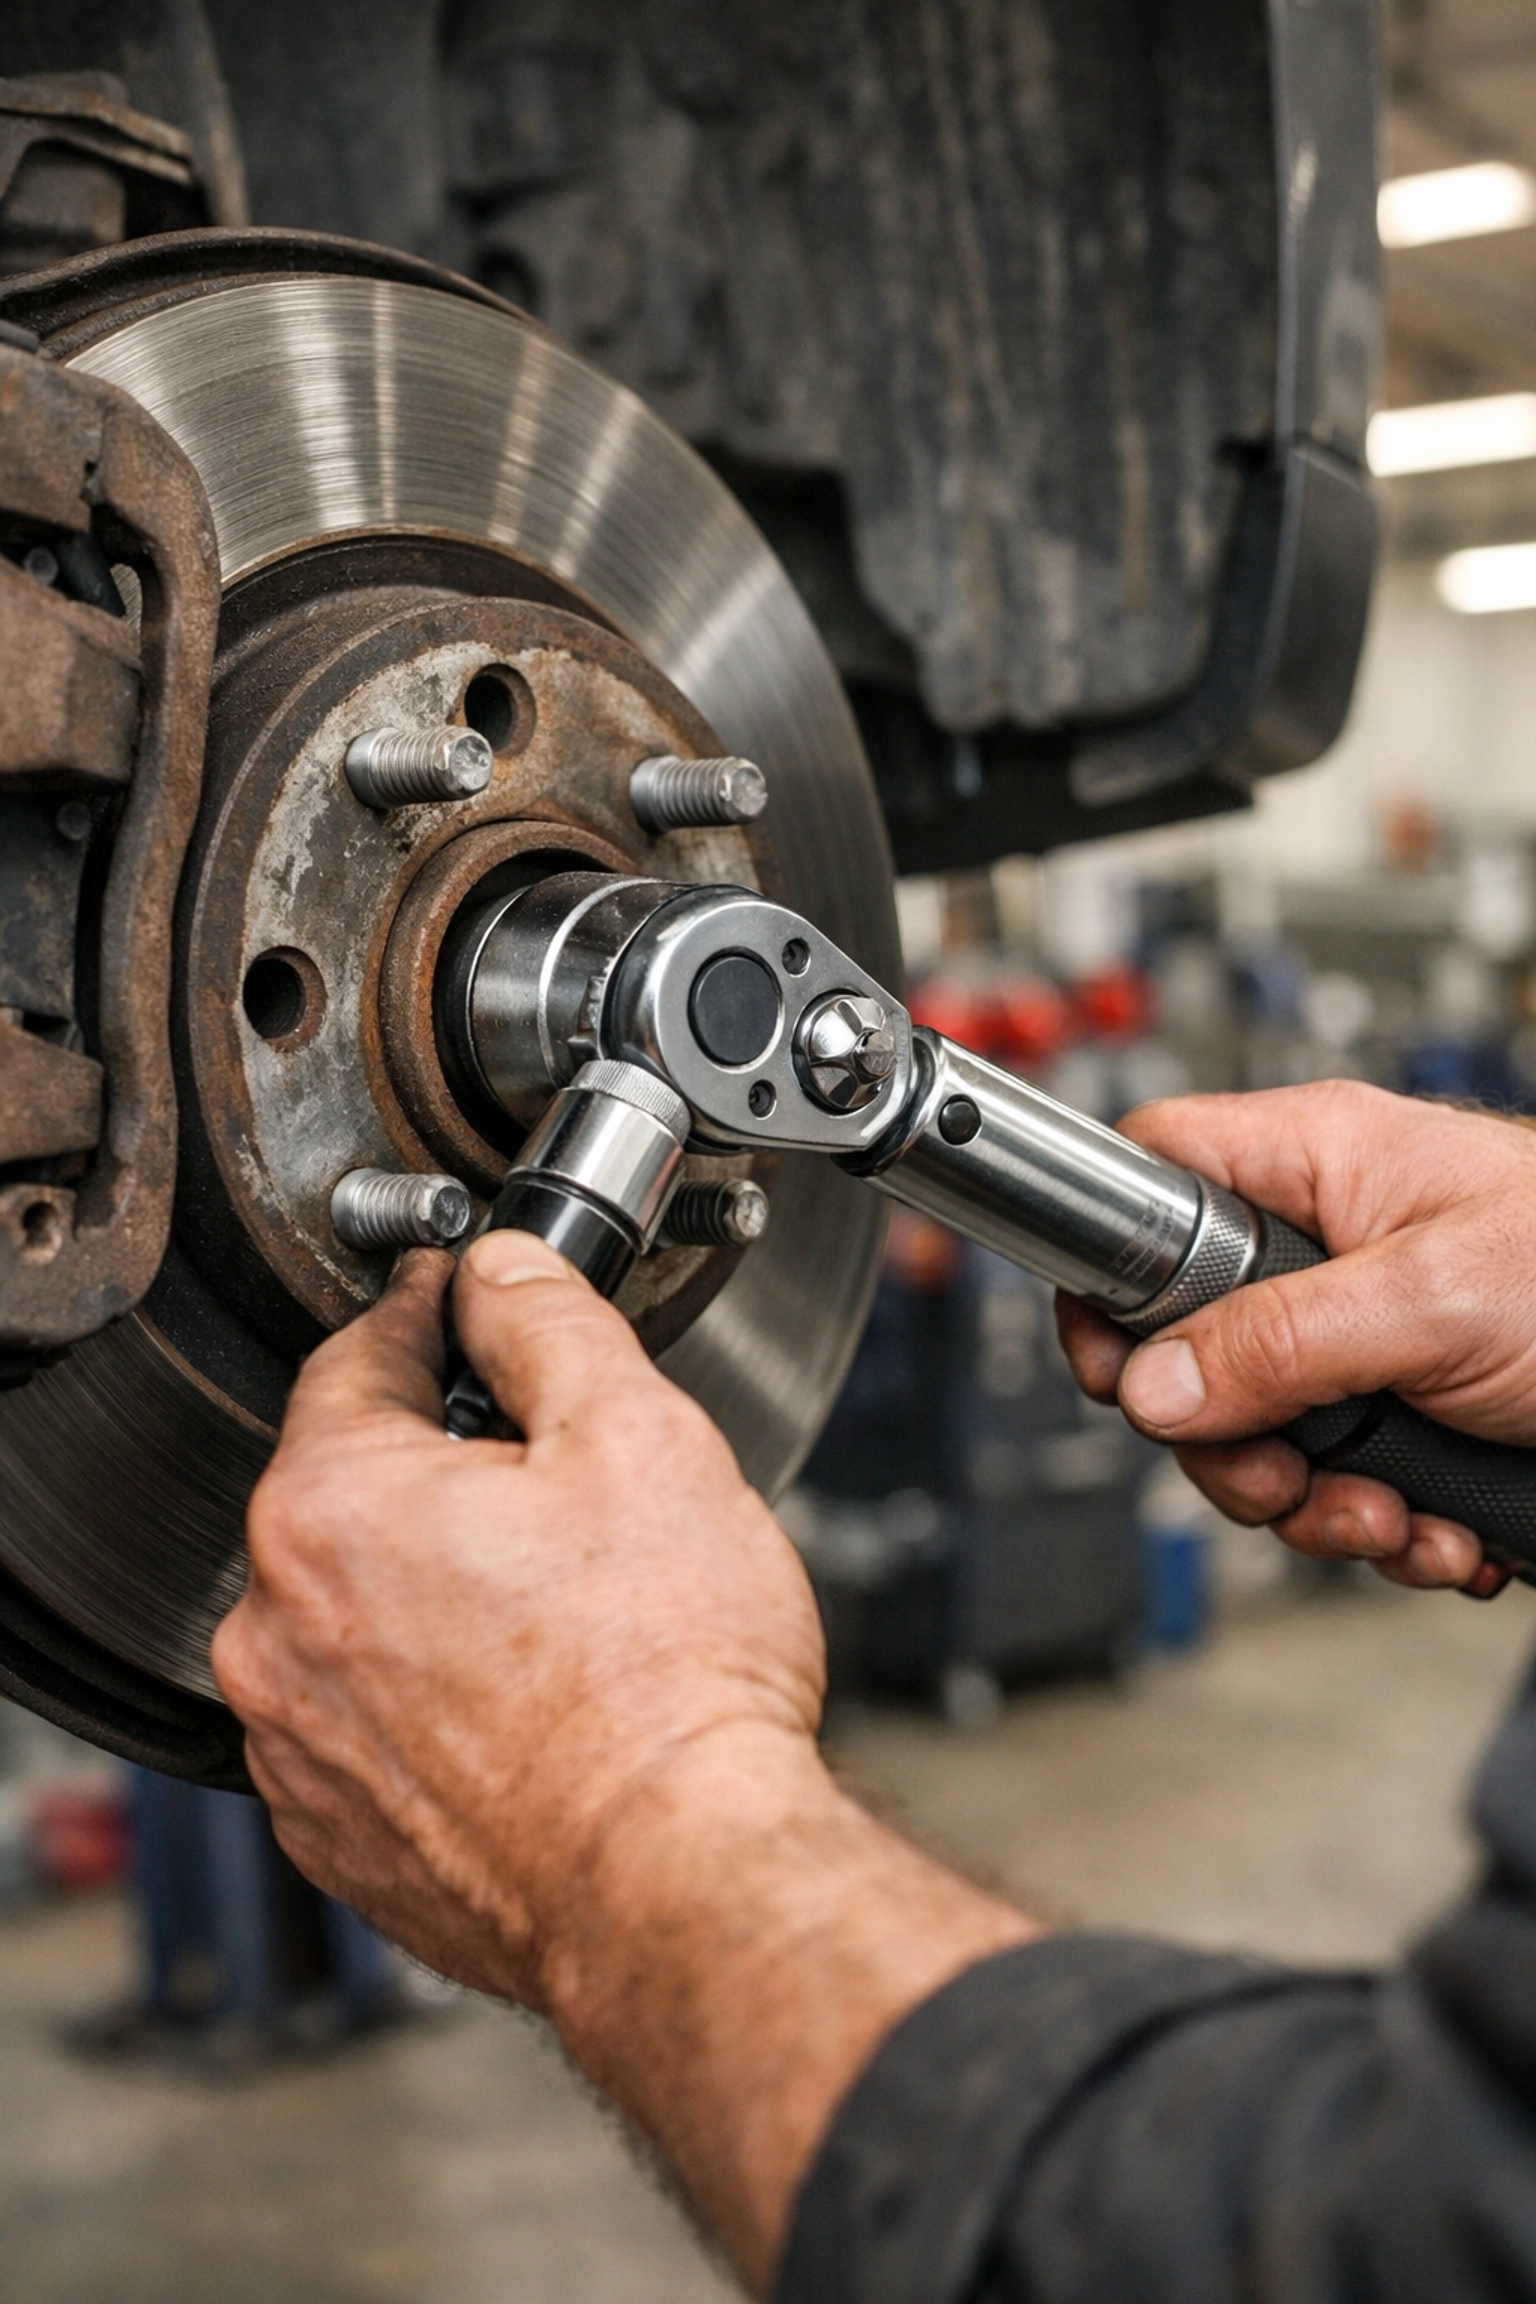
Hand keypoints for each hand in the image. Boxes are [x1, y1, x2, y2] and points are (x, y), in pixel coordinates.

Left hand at [213, 1234, 1031, 2289]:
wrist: (677, 1882)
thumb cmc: (666, 1682)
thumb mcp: (635, 1434)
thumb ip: (547, 1320)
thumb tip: (502, 1271)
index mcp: (329, 1507)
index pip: (356, 1359)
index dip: (429, 1316)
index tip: (462, 1303)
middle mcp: (277, 1631)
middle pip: (351, 1489)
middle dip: (442, 1463)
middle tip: (558, 1478)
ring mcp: (297, 1746)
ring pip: (357, 1609)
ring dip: (432, 1585)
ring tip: (563, 1607)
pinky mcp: (336, 1833)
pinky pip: (365, 1718)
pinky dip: (426, 1694)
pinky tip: (530, 1697)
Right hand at [1055, 1081, 1535, 1590]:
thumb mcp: (1432, 1302)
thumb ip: (1281, 1339)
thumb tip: (1153, 1380)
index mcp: (1318, 1163)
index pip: (1153, 1179)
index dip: (1112, 1269)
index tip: (1117, 1367)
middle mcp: (1327, 1244)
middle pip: (1191, 1342)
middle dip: (1233, 1440)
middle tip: (1282, 1477)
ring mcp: (1364, 1331)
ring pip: (1262, 1429)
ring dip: (1317, 1505)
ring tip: (1391, 1520)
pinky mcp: (1405, 1407)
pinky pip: (1339, 1478)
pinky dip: (1382, 1526)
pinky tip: (1440, 1532)